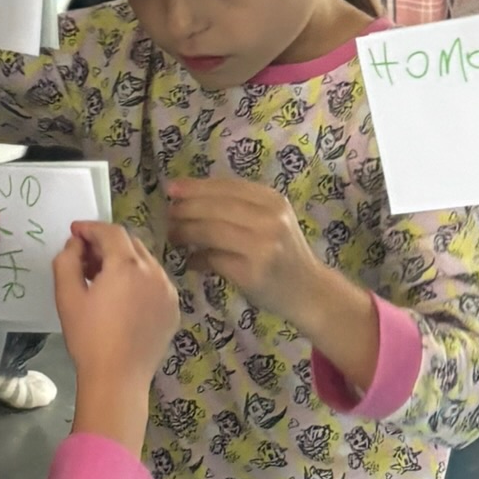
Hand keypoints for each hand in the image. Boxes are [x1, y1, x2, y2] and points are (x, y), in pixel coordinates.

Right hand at [55, 223, 177, 450]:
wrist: (118, 379)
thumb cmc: (88, 338)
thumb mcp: (67, 297)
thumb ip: (67, 261)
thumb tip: (75, 245)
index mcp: (127, 266)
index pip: (110, 232)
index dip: (90, 227)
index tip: (75, 232)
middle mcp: (154, 272)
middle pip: (130, 243)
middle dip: (106, 244)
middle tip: (85, 257)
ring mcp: (168, 291)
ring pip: (145, 262)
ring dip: (124, 261)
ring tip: (103, 280)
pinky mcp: (173, 308)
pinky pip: (156, 282)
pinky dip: (139, 280)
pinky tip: (123, 299)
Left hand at [165, 177, 321, 320]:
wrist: (311, 291)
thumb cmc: (284, 254)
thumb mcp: (271, 221)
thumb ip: (239, 208)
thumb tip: (188, 199)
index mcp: (273, 200)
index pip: (227, 186)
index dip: (195, 186)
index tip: (171, 189)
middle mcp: (270, 219)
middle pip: (215, 206)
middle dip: (185, 209)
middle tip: (167, 215)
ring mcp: (262, 246)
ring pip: (211, 231)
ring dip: (186, 233)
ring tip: (173, 236)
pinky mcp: (252, 272)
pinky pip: (213, 260)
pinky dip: (197, 259)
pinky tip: (189, 261)